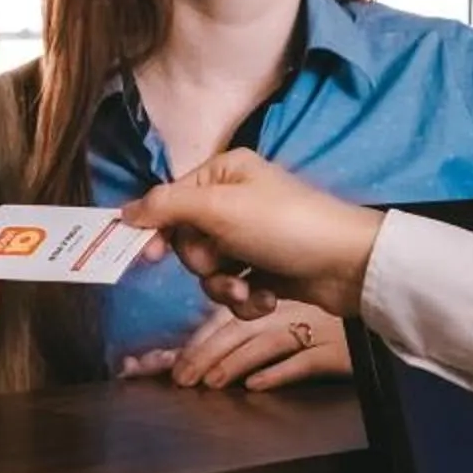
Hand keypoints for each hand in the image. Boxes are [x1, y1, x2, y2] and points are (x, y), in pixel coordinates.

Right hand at [119, 152, 387, 320]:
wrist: (349, 265)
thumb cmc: (284, 226)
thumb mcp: (219, 208)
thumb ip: (167, 206)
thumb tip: (124, 212)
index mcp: (224, 173)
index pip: (171, 200)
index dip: (158, 229)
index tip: (147, 256)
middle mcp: (235, 201)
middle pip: (188, 239)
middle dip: (203, 262)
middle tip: (225, 262)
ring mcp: (251, 238)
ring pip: (209, 271)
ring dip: (224, 286)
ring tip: (249, 288)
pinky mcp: (266, 270)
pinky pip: (234, 289)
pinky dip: (246, 298)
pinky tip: (267, 296)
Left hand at [167, 301, 350, 390]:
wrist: (384, 291)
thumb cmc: (335, 298)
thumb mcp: (289, 305)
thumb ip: (254, 324)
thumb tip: (214, 359)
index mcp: (272, 296)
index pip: (221, 318)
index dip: (192, 340)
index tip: (161, 361)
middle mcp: (288, 312)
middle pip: (236, 331)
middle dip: (202, 355)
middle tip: (178, 378)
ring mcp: (312, 330)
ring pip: (264, 344)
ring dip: (233, 364)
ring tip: (209, 383)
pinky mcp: (335, 350)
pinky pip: (304, 360)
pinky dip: (279, 372)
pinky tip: (256, 385)